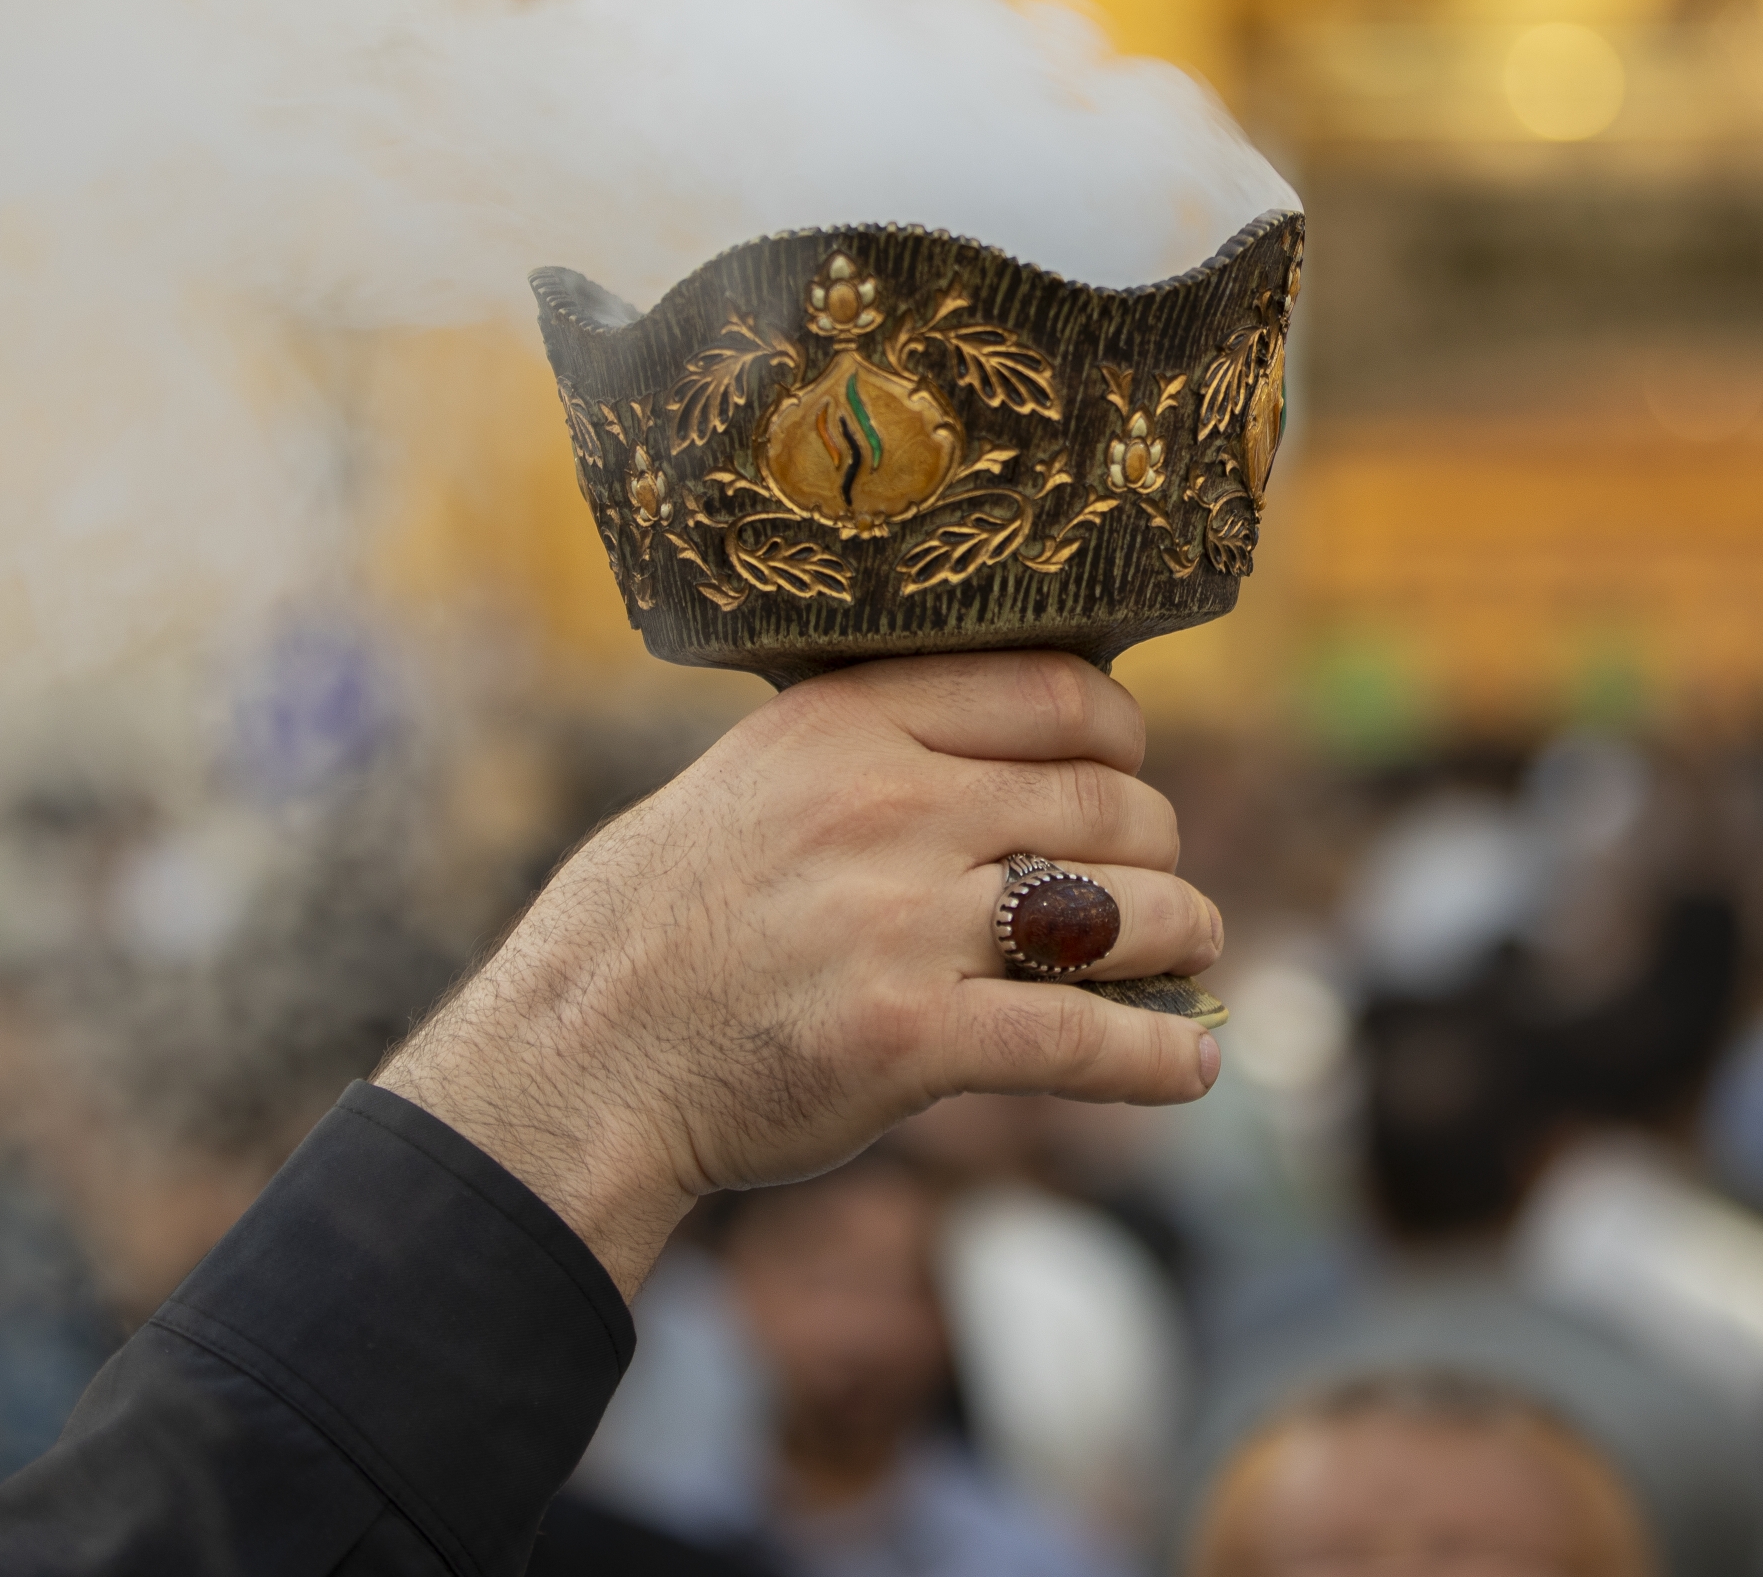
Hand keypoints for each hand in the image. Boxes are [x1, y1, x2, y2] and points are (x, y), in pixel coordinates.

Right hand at [375, 652, 1225, 1295]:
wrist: (575, 1064)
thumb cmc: (662, 926)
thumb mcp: (752, 780)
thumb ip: (874, 752)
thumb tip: (1017, 750)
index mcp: (850, 723)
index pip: (1061, 694)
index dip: (1124, 741)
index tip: (1128, 775)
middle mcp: (887, 805)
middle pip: (1107, 801)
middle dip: (1155, 847)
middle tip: (1157, 884)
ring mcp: (903, 922)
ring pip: (1122, 910)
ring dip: (1179, 937)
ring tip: (1187, 956)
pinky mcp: (914, 1038)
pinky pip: (1082, 1038)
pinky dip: (1155, 1060)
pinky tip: (1187, 1067)